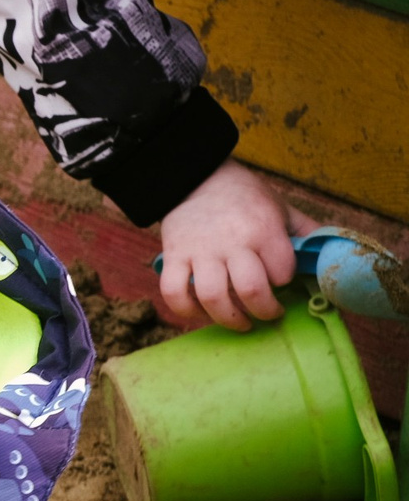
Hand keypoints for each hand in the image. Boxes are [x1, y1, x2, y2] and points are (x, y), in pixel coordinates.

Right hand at [156, 161, 314, 330]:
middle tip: (269, 313)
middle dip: (264, 311)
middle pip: (251, 290)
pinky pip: (174, 293)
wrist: (197, 178)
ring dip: (230, 319)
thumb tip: (329, 256)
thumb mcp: (280, 208)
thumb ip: (305, 232)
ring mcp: (199, 251)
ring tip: (240, 321)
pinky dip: (187, 310)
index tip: (281, 280)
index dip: (284, 281)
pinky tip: (200, 312)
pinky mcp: (172, 257)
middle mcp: (232, 242)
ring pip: (212, 297)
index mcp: (263, 229)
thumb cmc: (245, 197)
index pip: (282, 272)